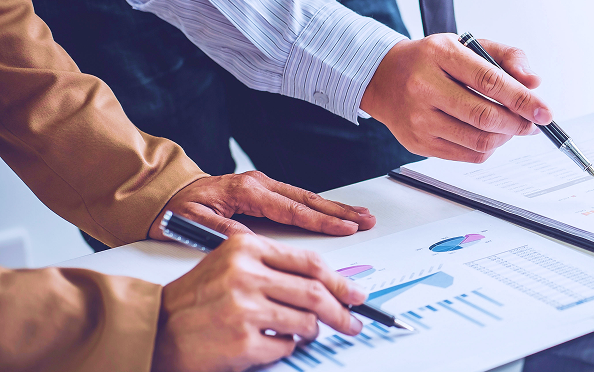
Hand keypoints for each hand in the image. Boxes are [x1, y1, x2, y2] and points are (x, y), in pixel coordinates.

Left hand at [149, 171, 374, 240]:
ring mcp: (263, 184)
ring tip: (361, 216)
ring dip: (335, 207)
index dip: (321, 220)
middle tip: (366, 219)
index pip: (291, 209)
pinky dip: (320, 206)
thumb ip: (223, 232)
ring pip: (306, 197)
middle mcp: (258, 183)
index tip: (345, 228)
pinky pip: (298, 198)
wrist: (163, 193)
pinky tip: (335, 212)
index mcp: (246, 191)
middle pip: (307, 200)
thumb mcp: (192, 224)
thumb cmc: (175, 210)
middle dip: (339, 211)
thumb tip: (252, 242)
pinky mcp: (263, 189)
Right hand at [152, 234, 366, 371]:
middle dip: (342, 311)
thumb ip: (274, 269)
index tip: (356, 294)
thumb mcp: (230, 266)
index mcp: (245, 250)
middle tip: (353, 321)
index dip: (340, 280)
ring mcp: (243, 309)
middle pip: (315, 293)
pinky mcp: (241, 341)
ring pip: (306, 322)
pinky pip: (286, 346)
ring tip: (306, 334)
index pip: (309, 262)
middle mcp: (245, 275)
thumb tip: (326, 283)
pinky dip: (288, 348)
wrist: (154, 328)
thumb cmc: (195, 299)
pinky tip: (274, 343)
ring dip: (313, 332)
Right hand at [362, 34, 549, 162]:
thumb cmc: (431, 61)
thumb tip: (533, 84)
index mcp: (441, 55)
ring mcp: (419, 119)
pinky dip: (488, 148)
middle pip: (485, 116)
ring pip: (478, 140)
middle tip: (531, 123)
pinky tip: (489, 136)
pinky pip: (467, 155)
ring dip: (505, 138)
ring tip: (510, 128)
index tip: (544, 112)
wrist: (383, 78)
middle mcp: (425, 87)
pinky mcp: (418, 143)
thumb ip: (506, 57)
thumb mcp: (467, 44)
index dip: (523, 100)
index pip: (490, 81)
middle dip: (518, 124)